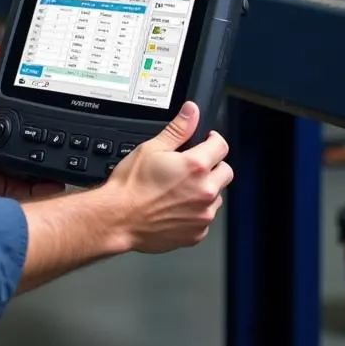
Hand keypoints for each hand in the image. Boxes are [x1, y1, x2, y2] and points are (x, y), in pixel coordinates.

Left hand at [0, 43, 63, 200]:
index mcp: (7, 119)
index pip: (33, 113)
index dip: (49, 109)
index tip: (65, 101)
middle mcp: (12, 141)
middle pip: (41, 139)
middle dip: (59, 137)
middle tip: (77, 131)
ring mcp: (12, 162)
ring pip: (41, 163)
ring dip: (57, 161)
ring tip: (75, 156)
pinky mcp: (8, 182)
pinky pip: (31, 186)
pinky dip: (46, 186)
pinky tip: (60, 180)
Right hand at [104, 101, 231, 253]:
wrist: (119, 218)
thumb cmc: (132, 185)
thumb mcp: (152, 148)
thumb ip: (178, 129)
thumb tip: (191, 111)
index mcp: (195, 167)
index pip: (221, 146)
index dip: (213, 139)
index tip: (206, 140)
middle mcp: (205, 191)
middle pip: (225, 171)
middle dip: (213, 165)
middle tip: (191, 165)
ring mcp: (203, 215)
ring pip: (217, 195)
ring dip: (206, 189)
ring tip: (180, 188)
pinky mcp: (197, 233)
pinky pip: (206, 217)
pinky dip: (196, 211)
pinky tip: (177, 206)